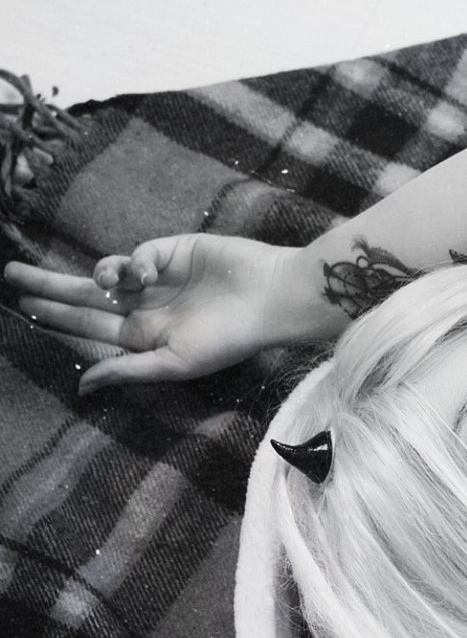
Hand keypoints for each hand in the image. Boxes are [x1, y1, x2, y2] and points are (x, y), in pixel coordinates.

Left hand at [3, 233, 298, 393]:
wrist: (270, 297)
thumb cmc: (229, 340)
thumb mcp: (174, 364)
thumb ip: (126, 372)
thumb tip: (81, 387)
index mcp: (144, 340)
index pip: (89, 329)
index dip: (55, 318)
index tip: (22, 308)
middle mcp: (146, 310)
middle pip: (86, 299)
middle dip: (48, 288)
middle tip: (10, 277)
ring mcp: (157, 280)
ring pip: (106, 274)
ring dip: (91, 275)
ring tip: (96, 282)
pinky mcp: (171, 251)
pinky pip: (137, 254)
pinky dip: (130, 261)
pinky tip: (139, 273)